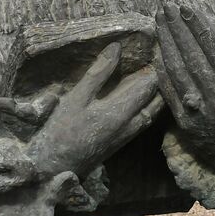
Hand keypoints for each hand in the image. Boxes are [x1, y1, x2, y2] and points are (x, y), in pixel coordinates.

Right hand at [25, 41, 162, 179]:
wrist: (54, 168)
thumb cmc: (62, 130)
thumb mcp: (77, 97)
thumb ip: (98, 73)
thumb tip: (117, 47)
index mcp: (121, 111)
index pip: (150, 85)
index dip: (156, 67)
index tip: (158, 50)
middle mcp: (131, 124)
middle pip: (155, 99)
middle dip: (159, 80)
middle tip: (159, 61)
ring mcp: (128, 135)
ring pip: (152, 111)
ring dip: (156, 94)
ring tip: (154, 76)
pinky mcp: (122, 142)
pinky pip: (144, 120)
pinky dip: (148, 106)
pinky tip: (142, 99)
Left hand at [155, 3, 214, 199]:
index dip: (199, 27)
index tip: (187, 8)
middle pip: (193, 57)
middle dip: (178, 29)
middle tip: (167, 7)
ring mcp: (200, 113)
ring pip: (179, 72)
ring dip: (167, 44)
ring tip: (159, 22)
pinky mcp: (186, 125)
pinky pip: (170, 93)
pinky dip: (162, 71)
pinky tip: (158, 52)